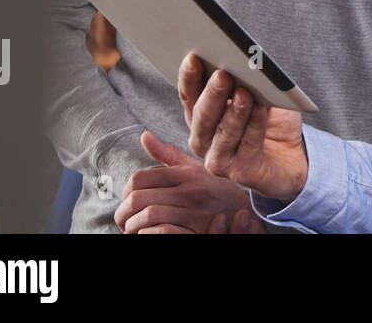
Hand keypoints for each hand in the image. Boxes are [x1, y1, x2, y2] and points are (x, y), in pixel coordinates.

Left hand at [114, 131, 265, 233]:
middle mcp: (191, 191)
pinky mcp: (197, 231)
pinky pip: (161, 233)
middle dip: (123, 213)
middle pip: (137, 199)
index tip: (128, 201)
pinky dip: (147, 236)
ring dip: (133, 227)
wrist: (248, 216)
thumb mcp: (196, 169)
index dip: (126, 193)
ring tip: (132, 230)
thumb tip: (144, 135)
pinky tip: (148, 235)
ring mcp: (195, 213)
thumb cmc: (218, 192)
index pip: (139, 179)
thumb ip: (168, 155)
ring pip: (147, 216)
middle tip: (123, 220)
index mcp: (187, 174)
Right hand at [178, 52, 307, 203]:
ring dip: (235, 110)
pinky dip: (256, 124)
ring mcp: (220, 160)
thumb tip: (240, 61)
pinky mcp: (242, 173)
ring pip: (224, 132)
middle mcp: (203, 141)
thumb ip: (243, 82)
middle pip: (202, 116)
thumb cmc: (270, 120)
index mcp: (200, 119)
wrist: (293, 156)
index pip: (189, 97)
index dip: (189, 78)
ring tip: (244, 91)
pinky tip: (262, 108)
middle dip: (212, 94)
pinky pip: (249, 144)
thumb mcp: (257, 96)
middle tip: (221, 74)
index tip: (193, 57)